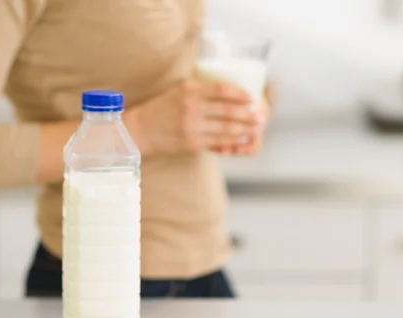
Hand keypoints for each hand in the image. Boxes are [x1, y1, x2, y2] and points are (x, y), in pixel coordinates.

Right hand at [126, 79, 261, 154]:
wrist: (141, 130)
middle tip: (261, 117)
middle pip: (228, 111)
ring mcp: (192, 126)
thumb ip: (200, 90)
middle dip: (248, 115)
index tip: (252, 97)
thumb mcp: (179, 91)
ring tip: (256, 130)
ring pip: (226, 128)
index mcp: (190, 91)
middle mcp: (192, 108)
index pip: (221, 90)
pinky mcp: (192, 142)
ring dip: (245, 130)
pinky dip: (232, 142)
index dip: (240, 93)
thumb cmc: (162, 109)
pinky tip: (241, 140)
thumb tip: (227, 91)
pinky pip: (217, 142)